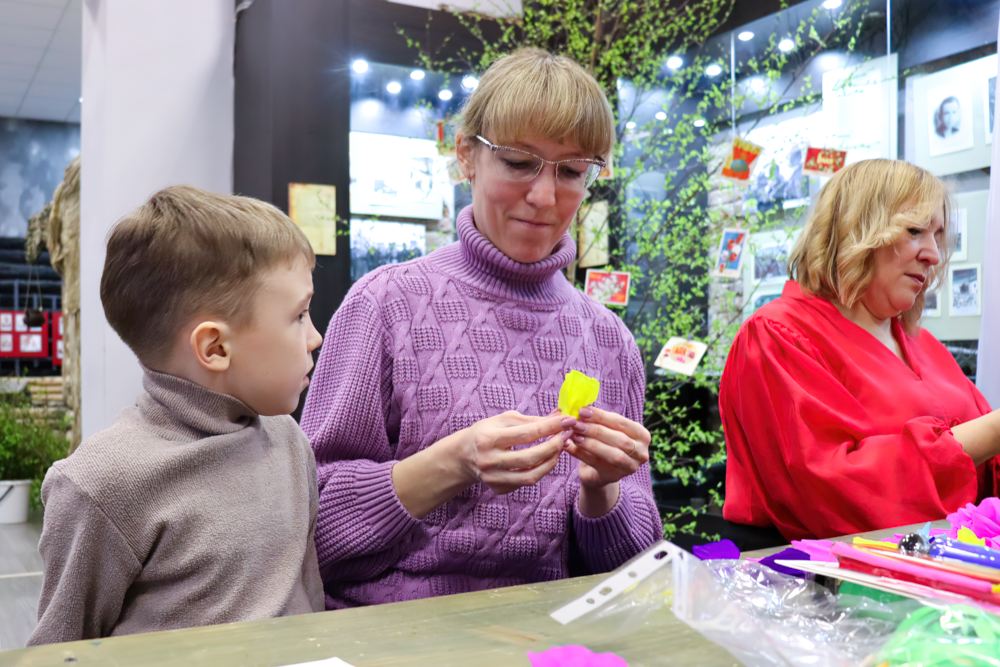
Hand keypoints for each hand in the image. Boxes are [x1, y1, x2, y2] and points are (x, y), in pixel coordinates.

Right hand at [458, 411, 572, 494]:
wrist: (464, 455)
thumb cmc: (487, 432)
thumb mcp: (503, 420)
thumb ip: (531, 420)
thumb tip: (558, 416)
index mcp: (488, 438)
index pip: (526, 433)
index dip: (550, 427)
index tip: (567, 421)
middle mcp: (489, 460)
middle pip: (530, 457)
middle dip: (554, 446)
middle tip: (567, 436)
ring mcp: (493, 478)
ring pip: (531, 475)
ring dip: (551, 462)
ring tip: (560, 449)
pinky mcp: (498, 489)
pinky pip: (525, 482)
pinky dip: (539, 471)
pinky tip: (546, 460)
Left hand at [565, 406, 649, 489]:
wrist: (598, 469)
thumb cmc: (603, 443)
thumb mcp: (604, 429)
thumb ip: (597, 420)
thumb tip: (581, 409)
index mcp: (642, 435)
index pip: (621, 423)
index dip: (601, 416)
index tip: (582, 411)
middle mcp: (641, 452)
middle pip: (619, 439)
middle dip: (595, 430)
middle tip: (576, 423)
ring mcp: (630, 467)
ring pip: (612, 454)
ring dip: (591, 443)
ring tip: (573, 435)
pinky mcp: (614, 477)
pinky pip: (598, 464)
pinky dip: (582, 454)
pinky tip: (570, 446)